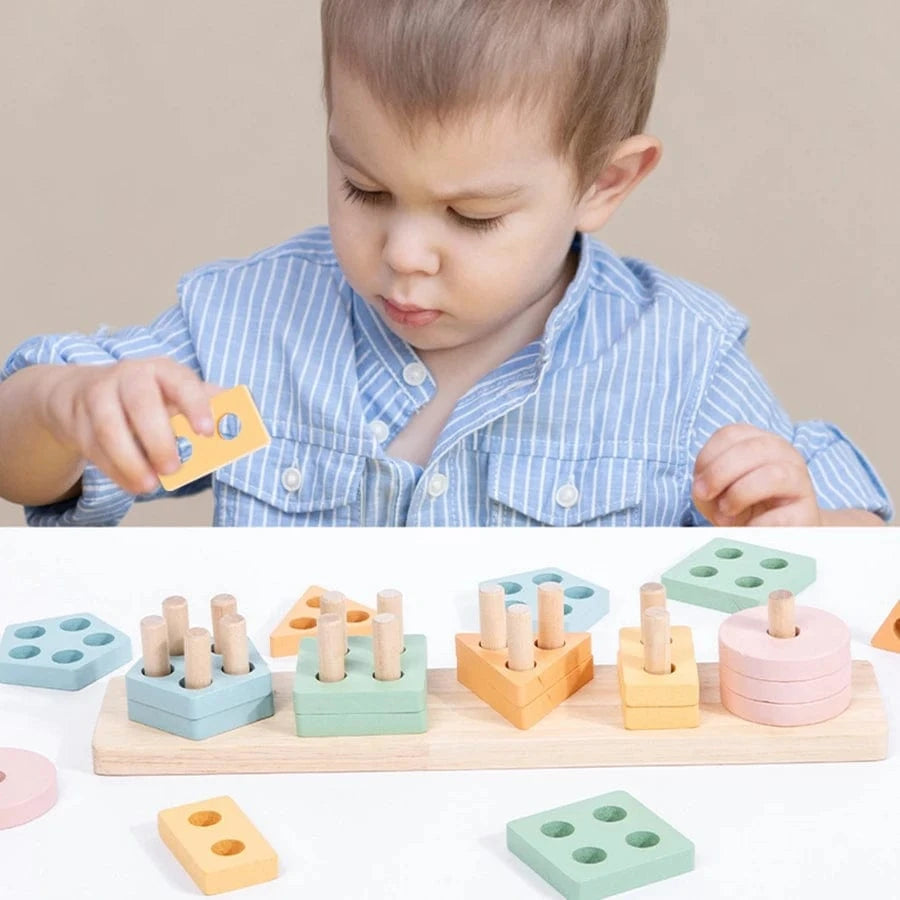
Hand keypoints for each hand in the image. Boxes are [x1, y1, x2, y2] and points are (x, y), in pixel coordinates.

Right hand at [38, 358, 220, 494]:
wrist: (85, 391)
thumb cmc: (147, 397)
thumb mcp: (177, 394)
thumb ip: (205, 407)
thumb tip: (236, 427)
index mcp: (164, 370)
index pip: (182, 382)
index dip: (195, 406)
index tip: (207, 432)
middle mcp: (130, 376)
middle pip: (142, 404)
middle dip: (159, 440)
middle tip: (173, 468)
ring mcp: (100, 395)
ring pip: (111, 429)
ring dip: (131, 461)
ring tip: (150, 485)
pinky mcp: (78, 419)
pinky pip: (95, 447)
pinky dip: (115, 470)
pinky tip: (134, 484)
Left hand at [692, 424, 821, 525]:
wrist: (775, 538)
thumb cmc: (741, 510)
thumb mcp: (716, 492)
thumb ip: (705, 485)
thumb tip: (704, 491)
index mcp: (760, 442)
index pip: (731, 434)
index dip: (707, 458)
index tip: (698, 484)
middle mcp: (785, 455)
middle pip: (751, 448)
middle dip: (718, 472)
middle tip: (703, 495)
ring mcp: (800, 482)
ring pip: (773, 475)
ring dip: (739, 494)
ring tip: (726, 511)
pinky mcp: (806, 513)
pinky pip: (780, 517)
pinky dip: (755, 524)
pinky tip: (747, 529)